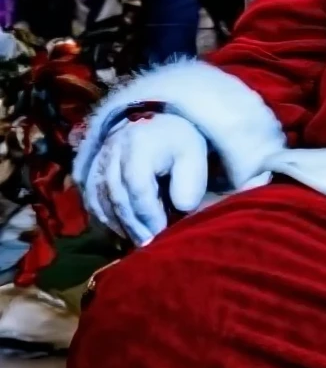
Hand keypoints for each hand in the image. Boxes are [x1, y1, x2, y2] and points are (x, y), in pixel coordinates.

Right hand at [83, 113, 207, 245]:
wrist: (158, 122)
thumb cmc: (179, 142)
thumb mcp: (194, 156)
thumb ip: (191, 182)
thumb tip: (181, 208)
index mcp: (139, 144)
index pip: (138, 186)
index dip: (148, 213)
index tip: (161, 232)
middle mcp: (112, 150)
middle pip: (116, 195)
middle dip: (132, 224)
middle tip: (147, 245)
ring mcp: (96, 159)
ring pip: (98, 199)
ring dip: (115, 224)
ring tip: (133, 240)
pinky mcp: (88, 167)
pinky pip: (88, 197)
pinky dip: (100, 217)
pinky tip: (116, 230)